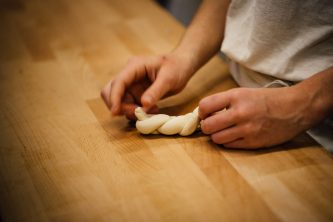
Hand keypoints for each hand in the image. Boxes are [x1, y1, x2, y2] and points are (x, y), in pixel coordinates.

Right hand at [101, 53, 193, 118]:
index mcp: (135, 66)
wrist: (183, 66)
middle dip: (119, 105)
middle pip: (111, 91)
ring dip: (129, 110)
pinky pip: (129, 104)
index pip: (119, 82)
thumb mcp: (169, 79)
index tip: (115, 112)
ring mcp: (131, 84)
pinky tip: (152, 110)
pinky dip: (136, 111)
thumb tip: (143, 105)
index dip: (114, 97)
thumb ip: (156, 91)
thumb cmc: (177, 67)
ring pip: (119, 100)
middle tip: (137, 113)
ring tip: (149, 112)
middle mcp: (129, 75)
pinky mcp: (136, 93)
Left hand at [199, 86, 318, 148]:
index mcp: (236, 96)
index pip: (205, 106)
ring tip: (224, 130)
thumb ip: (224, 102)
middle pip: (207, 126)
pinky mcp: (253, 143)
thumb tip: (204, 113)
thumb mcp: (244, 92)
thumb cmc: (267, 99)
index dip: (201, 112)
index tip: (205, 114)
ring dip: (217, 135)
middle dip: (206, 126)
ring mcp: (247, 129)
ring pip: (216, 138)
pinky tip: (235, 135)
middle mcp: (240, 113)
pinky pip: (229, 146)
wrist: (295, 108)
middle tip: (212, 125)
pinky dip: (228, 141)